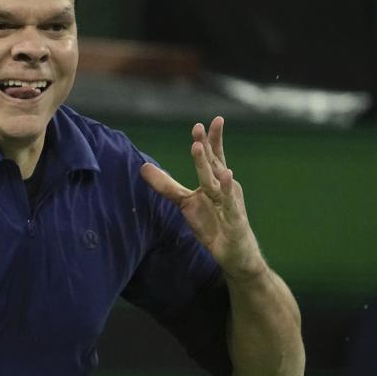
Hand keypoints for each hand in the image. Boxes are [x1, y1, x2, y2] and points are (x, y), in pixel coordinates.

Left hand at [140, 116, 265, 279]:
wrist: (233, 253)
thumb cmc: (212, 224)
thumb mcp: (185, 202)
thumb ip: (166, 185)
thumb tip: (143, 167)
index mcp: (215, 182)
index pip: (212, 156)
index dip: (209, 139)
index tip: (202, 122)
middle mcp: (223, 188)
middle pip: (212, 163)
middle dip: (205, 145)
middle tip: (197, 127)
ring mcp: (229, 202)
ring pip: (216, 181)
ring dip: (208, 164)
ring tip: (198, 146)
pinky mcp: (234, 219)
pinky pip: (230, 203)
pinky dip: (226, 190)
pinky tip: (226, 175)